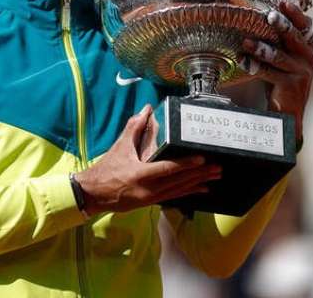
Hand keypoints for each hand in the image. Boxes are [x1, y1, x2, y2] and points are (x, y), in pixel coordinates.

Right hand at [74, 105, 221, 215]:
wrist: (94, 194)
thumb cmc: (107, 168)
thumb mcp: (120, 146)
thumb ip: (134, 127)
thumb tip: (146, 110)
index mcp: (140, 174)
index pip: (168, 168)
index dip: (187, 164)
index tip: (203, 159)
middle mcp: (149, 189)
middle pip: (179, 181)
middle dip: (200, 174)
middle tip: (218, 168)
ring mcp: (151, 198)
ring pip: (179, 190)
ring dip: (198, 183)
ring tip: (215, 177)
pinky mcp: (152, 202)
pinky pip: (174, 197)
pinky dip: (189, 192)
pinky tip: (201, 189)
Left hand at [239, 2, 312, 140]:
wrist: (289, 109)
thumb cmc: (282, 77)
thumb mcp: (283, 55)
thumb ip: (276, 38)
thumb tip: (252, 12)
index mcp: (309, 47)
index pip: (305, 26)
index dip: (295, 14)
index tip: (283, 2)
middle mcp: (309, 57)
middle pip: (294, 37)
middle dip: (281, 25)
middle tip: (269, 15)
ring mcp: (302, 72)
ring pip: (279, 56)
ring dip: (261, 48)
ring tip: (246, 42)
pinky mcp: (292, 85)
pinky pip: (270, 73)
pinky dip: (254, 66)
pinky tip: (242, 60)